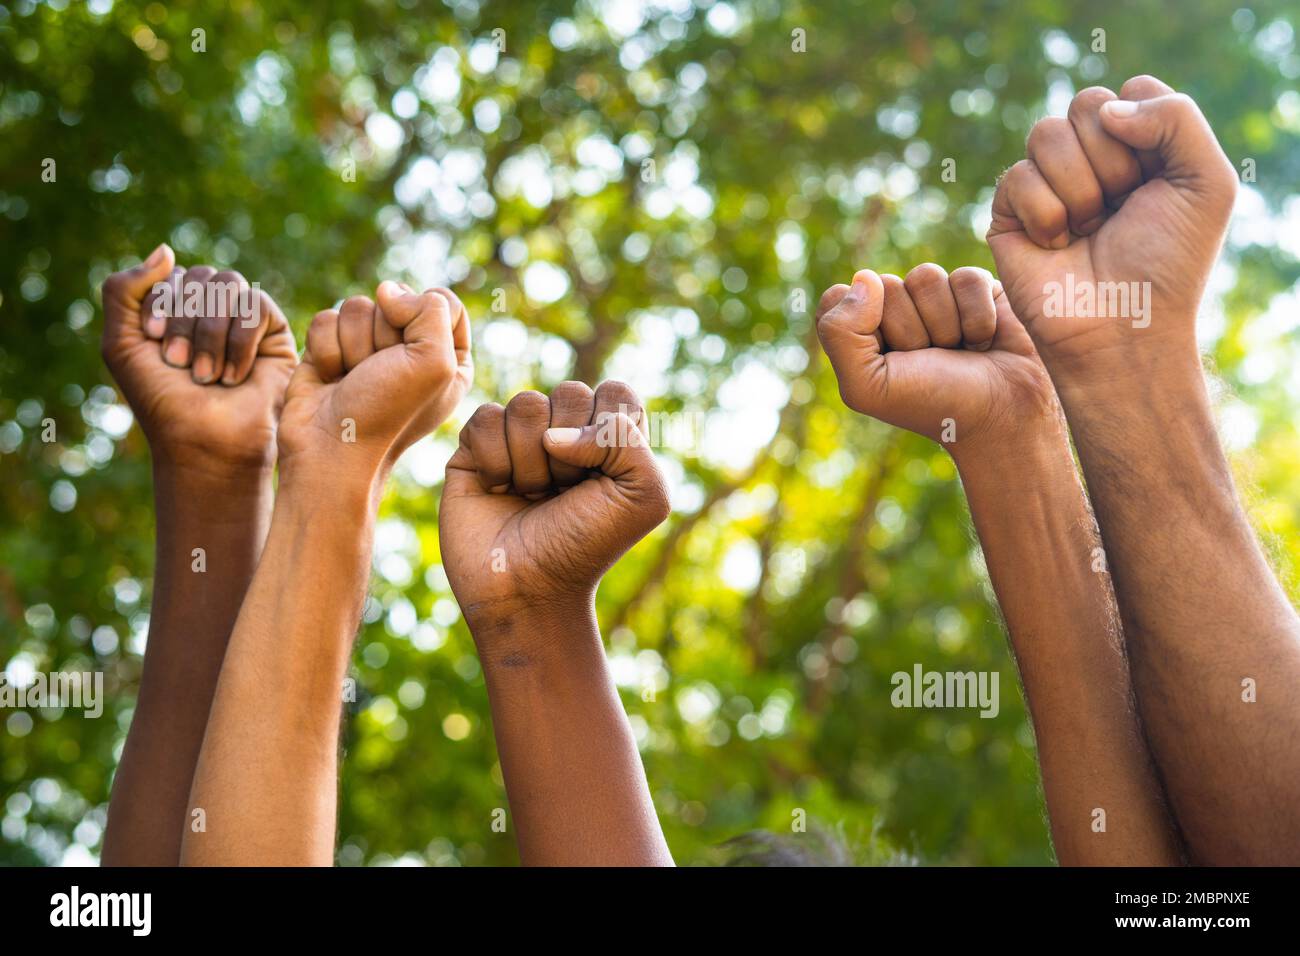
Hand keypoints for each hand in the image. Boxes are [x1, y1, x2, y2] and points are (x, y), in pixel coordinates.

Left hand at [101, 244, 296, 469]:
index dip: (162, 303)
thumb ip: (122, 290)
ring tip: (208, 375)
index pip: (170, 275)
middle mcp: (211, 308)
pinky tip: (235, 376)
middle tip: (181, 365)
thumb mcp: (122, 344)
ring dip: (212, 334)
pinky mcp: (275, 332)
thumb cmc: (163, 401)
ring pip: (229, 285)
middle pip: (200, 275)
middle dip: (187, 322)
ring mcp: (244, 318)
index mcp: (175, 308)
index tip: (155, 342)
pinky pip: (257, 306)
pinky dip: (240, 342)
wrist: (206, 442)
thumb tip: (166, 249)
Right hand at [277, 281, 472, 488]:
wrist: (332, 448)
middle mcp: (410, 349)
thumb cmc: (388, 413)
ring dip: (353, 345)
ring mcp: (368, 349)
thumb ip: (431, 310)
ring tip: (355, 380)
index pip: (442, 301)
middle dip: (383, 336)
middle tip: (380, 374)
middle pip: (395, 299)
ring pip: (356, 306)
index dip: (423, 318)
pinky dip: (326, 349)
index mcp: (448, 355)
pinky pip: (326, 319)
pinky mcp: (331, 349)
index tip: (413, 354)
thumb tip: (388, 290)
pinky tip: (332, 378)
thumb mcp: (435, 363)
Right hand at [439, 381, 670, 631]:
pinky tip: (499, 490)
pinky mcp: (476, 448)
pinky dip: (496, 461)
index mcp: (610, 439)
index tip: (603, 474)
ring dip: (532, 462)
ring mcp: (519, 438)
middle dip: (571, 452)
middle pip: (571, 392)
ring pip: (526, 404)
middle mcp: (565, 432)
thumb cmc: (586, 546)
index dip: (609, 427)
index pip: (616, 392)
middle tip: (564, 492)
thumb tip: (555, 432)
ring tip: (532, 496)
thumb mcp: (643, 496)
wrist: (528, 590)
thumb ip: (626, 438)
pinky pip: (485, 418)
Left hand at [816, 264, 1054, 455]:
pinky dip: (977, 317)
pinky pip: (966, 278)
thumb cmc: (932, 404)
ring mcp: (936, 295)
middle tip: (929, 360)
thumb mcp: (867, 386)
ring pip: (926, 276)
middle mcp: (894, 307)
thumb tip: (865, 276)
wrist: (1000, 415)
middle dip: (910, 330)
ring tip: (956, 350)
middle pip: (886, 286)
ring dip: (945, 324)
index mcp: (859, 330)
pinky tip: (982, 340)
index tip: (888, 363)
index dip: (863, 329)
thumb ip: (840, 334)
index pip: (839, 296)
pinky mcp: (977, 287)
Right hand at [986, 75, 1237, 362]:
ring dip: (1078, 188)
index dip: (1145, 131)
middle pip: (1085, 104)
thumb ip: (1176, 116)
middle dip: (1111, 160)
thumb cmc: (1168, 264)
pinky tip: (1057, 246)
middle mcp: (1089, 161)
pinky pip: (1017, 177)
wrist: (1122, 328)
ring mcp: (1045, 185)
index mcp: (1137, 148)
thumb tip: (1104, 110)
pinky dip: (1046, 216)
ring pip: (1045, 133)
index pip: (1129, 92)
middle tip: (1120, 210)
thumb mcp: (1206, 181)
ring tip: (1088, 230)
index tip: (1156, 184)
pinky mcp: (1007, 214)